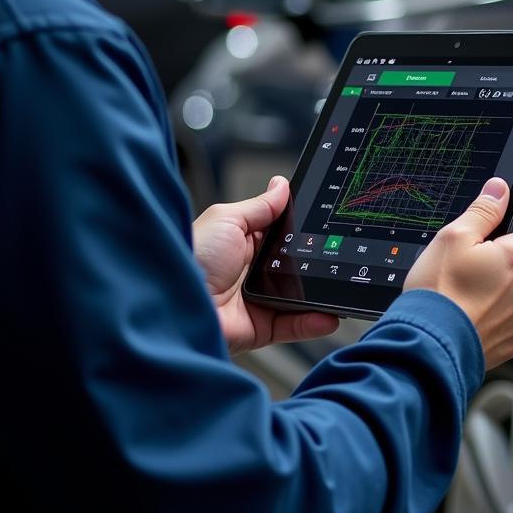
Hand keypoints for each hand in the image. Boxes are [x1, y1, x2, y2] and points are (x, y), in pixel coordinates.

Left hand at [193, 176, 339, 354]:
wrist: (173, 303)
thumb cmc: (191, 256)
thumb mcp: (228, 219)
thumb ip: (261, 207)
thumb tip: (282, 185)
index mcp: (243, 243)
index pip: (282, 235)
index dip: (302, 231)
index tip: (325, 225)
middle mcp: (252, 272)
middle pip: (294, 266)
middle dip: (316, 261)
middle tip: (337, 255)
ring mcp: (257, 300)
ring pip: (298, 296)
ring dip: (319, 293)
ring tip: (339, 286)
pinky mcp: (260, 327)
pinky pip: (293, 325)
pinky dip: (312, 321)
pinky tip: (328, 313)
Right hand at [403, 178, 512, 368]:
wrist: (429, 345)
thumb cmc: (439, 292)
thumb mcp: (453, 237)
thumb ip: (483, 210)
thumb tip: (500, 190)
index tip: (508, 230)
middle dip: (504, 262)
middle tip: (471, 265)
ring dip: (497, 291)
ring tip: (464, 294)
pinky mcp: (511, 344)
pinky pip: (507, 321)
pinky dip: (491, 317)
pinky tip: (467, 315)